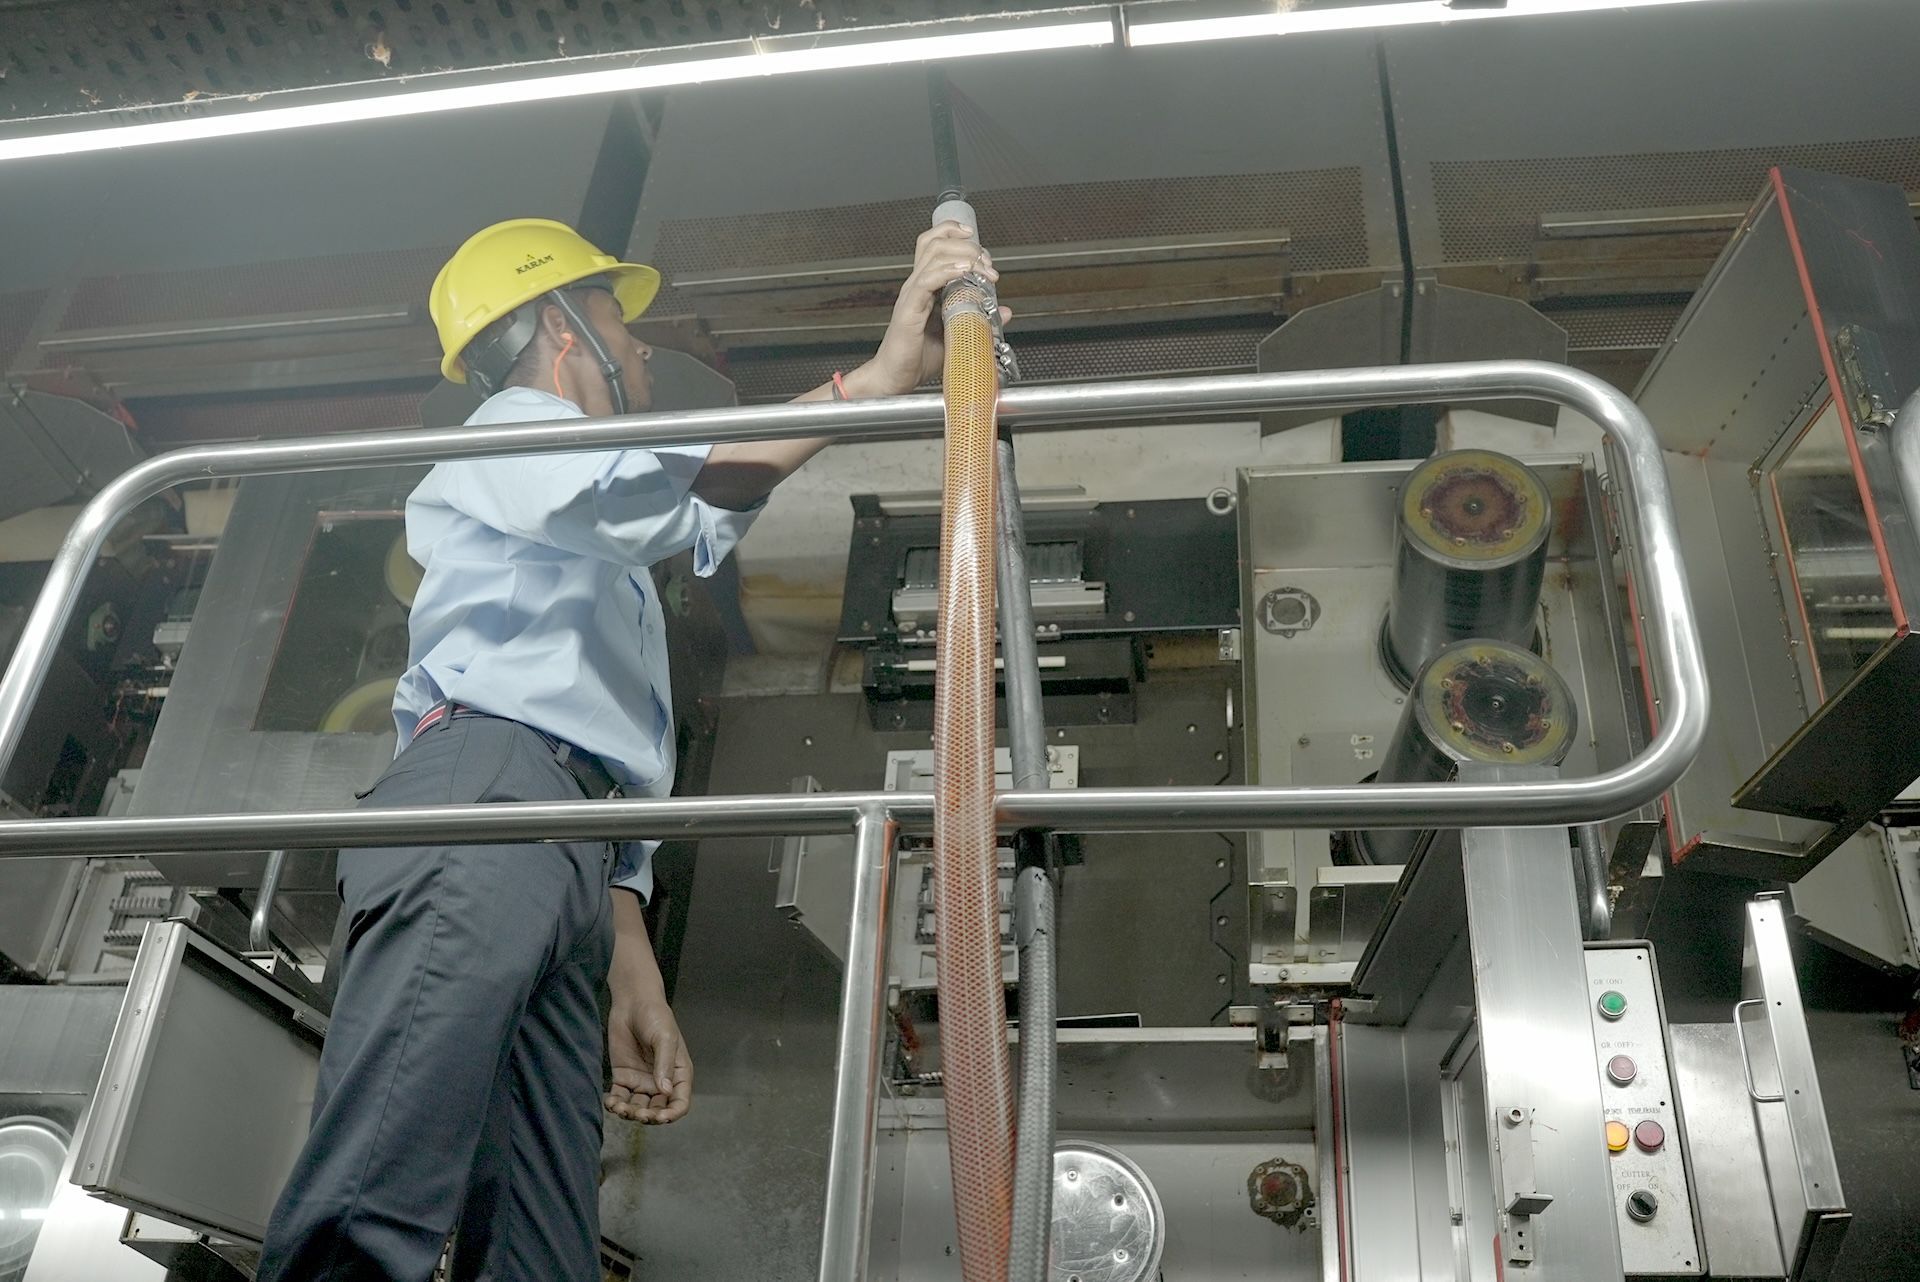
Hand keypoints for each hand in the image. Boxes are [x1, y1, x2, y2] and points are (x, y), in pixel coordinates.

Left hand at [606, 992, 692, 1124]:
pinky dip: (615, 1104)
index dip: (672, 1114)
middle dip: (648, 1116)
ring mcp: (641, 1080)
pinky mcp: (623, 1076)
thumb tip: (666, 1091)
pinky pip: (620, 1097)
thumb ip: (665, 1065)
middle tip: (637, 1114)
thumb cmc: (656, 1016)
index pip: (680, 1102)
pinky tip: (610, 1102)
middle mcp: (661, 1081)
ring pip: (638, 1107)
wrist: (632, 1002)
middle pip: (658, 1109)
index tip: (660, 1117)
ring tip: (619, 1108)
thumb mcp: (665, 1038)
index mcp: (679, 1073)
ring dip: (630, 1113)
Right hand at [859, 221, 1009, 396]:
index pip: (935, 244)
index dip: (957, 236)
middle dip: (967, 245)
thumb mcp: (958, 334)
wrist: (895, 378)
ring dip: (964, 255)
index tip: (982, 250)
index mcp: (926, 286)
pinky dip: (948, 270)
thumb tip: (1003, 310)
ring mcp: (912, 294)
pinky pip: (927, 279)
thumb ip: (980, 319)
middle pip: (936, 242)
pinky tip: (964, 272)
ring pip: (934, 253)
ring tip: (982, 268)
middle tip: (987, 263)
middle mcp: (917, 284)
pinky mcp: (909, 308)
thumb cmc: (918, 358)